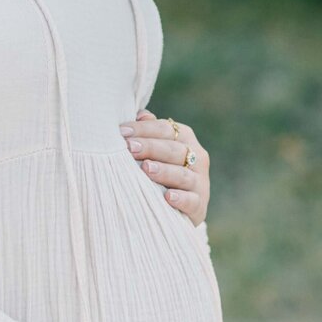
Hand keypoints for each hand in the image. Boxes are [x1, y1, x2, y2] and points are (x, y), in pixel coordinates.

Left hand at [119, 108, 209, 227]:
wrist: (180, 205)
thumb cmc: (161, 169)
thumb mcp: (157, 149)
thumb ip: (150, 131)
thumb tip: (141, 115)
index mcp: (185, 139)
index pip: (166, 129)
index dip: (144, 129)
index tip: (121, 132)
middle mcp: (197, 158)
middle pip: (174, 150)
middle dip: (151, 147)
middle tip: (130, 148)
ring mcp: (200, 182)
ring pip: (183, 175)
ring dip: (164, 171)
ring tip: (146, 168)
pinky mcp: (200, 206)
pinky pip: (192, 201)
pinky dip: (181, 199)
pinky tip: (168, 197)